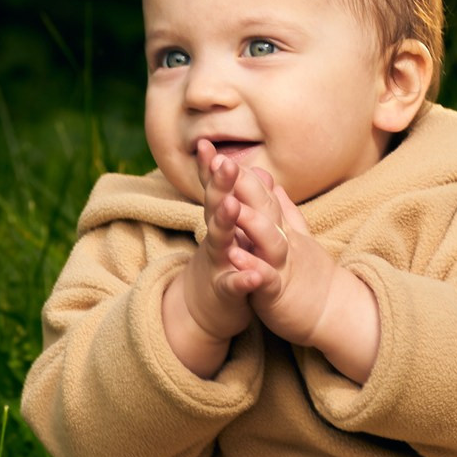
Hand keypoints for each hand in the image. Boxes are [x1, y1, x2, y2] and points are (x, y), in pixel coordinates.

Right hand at [163, 139, 258, 375]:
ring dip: (226, 223)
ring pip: (221, 241)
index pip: (216, 190)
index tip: (207, 144)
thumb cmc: (222, 263)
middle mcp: (217, 240)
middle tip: (224, 162)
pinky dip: (243, 280)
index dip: (212, 168)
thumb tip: (245, 168)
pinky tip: (254, 276)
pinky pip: (234, 285)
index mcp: (221, 224)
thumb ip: (232, 199)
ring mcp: (219, 265)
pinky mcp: (225, 293)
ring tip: (232, 205)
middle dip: (219, 185)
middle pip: (216, 208)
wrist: (202, 312)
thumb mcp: (226, 230)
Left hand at [225, 168, 381, 381]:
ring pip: (269, 239)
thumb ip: (282, 208)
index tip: (216, 151)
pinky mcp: (281, 292)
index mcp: (281, 229)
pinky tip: (236, 257)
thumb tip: (269, 181)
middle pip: (265, 207)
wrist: (332, 313)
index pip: (261, 195)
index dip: (240, 174)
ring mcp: (283, 265)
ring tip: (229, 204)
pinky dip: (253, 267)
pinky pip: (267, 278)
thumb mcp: (295, 237)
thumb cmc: (308, 275)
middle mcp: (283, 241)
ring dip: (250, 221)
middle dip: (242, 185)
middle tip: (219, 161)